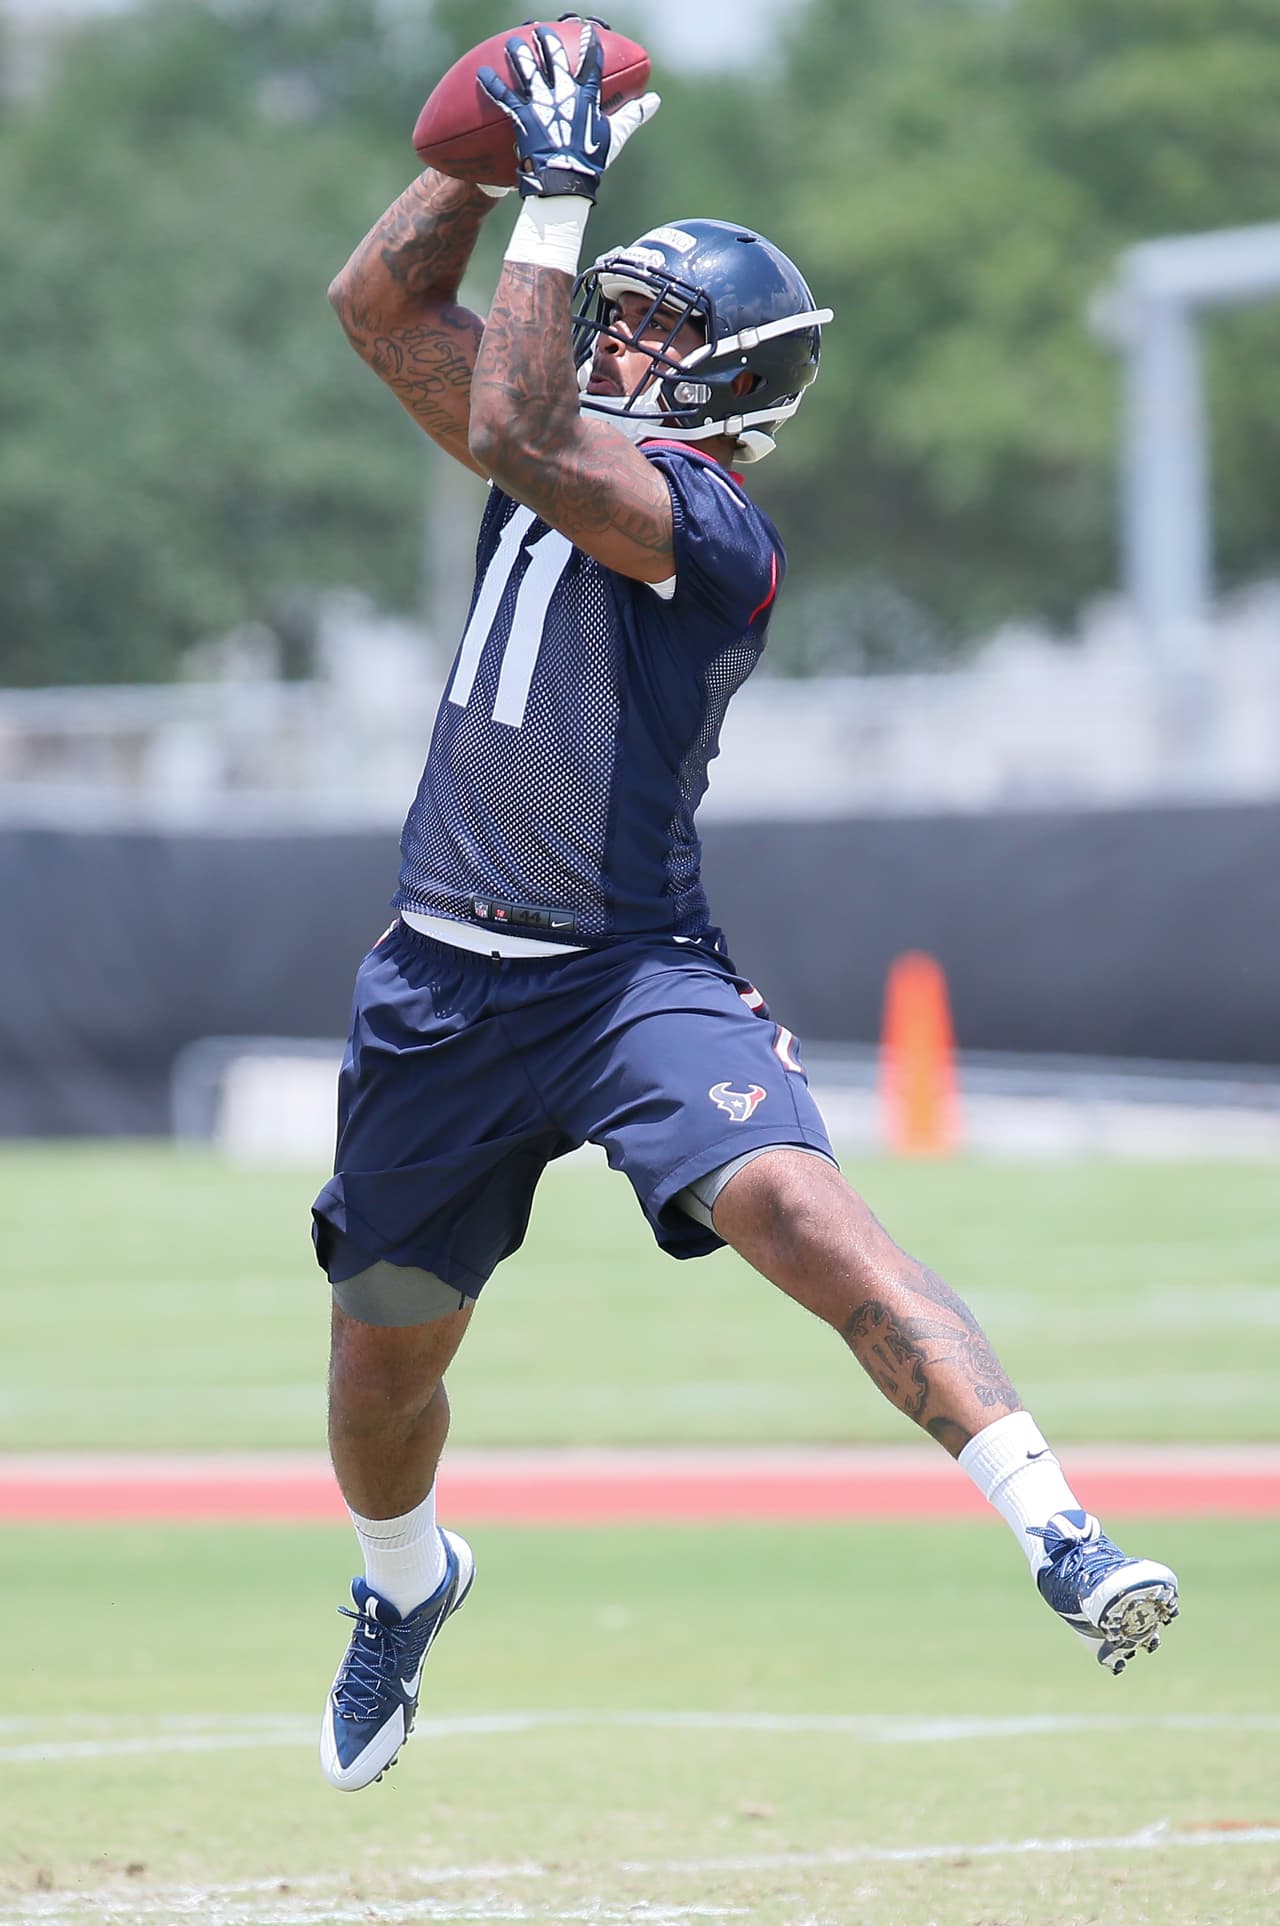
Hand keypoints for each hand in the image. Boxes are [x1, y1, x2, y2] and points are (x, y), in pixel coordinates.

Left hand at [477, 20, 658, 202]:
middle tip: (541, 32)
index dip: (590, 46)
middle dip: (548, 42)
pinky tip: (482, 73)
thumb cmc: (591, 162)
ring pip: (527, 70)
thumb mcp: (615, 137)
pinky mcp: (523, 118)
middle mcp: (562, 94)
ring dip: (518, 54)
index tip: (588, 30)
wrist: (566, 182)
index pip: (591, 65)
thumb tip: (655, 101)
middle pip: (554, 59)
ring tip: (512, 44)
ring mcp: (541, 104)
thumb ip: (633, 115)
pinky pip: (504, 97)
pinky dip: (492, 85)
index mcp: (586, 98)